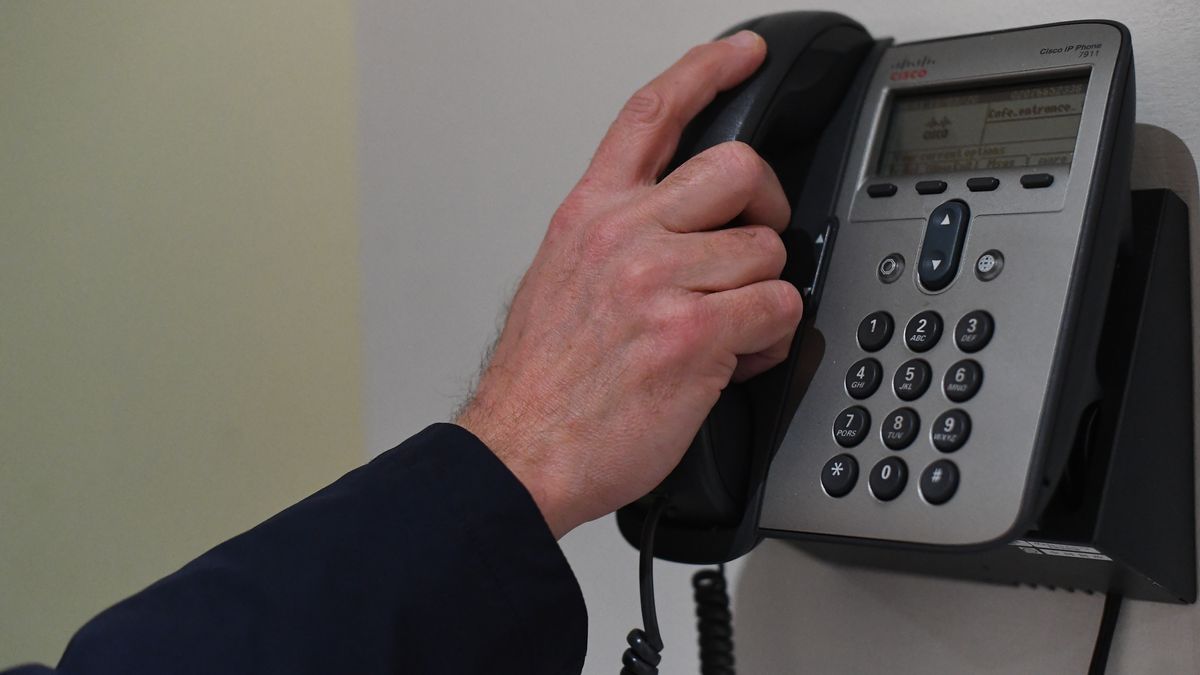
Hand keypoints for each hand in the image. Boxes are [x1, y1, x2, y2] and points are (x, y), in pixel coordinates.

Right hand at [456, 31, 800, 537]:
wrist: (522, 451)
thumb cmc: (539, 381)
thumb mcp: (559, 279)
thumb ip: (614, 239)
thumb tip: (670, 228)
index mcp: (590, 214)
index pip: (652, 115)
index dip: (706, 70)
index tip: (742, 54)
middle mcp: (625, 234)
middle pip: (739, 169)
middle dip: (764, 206)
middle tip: (753, 241)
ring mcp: (660, 280)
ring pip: (766, 248)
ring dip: (758, 293)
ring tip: (723, 330)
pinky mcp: (694, 332)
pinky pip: (776, 307)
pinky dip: (767, 339)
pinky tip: (732, 359)